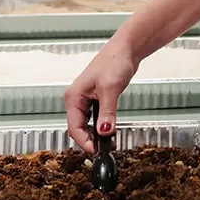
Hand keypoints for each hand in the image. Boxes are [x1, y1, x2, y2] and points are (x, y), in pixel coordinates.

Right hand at [64, 39, 140, 153]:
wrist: (126, 49)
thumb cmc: (114, 61)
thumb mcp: (110, 89)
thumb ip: (107, 112)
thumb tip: (104, 131)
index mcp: (74, 96)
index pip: (74, 127)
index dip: (84, 141)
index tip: (96, 151)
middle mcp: (77, 99)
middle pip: (78, 128)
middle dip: (90, 140)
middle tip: (104, 150)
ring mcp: (86, 99)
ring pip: (86, 125)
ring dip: (96, 135)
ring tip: (108, 143)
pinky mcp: (96, 99)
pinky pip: (95, 119)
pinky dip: (101, 127)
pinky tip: (109, 132)